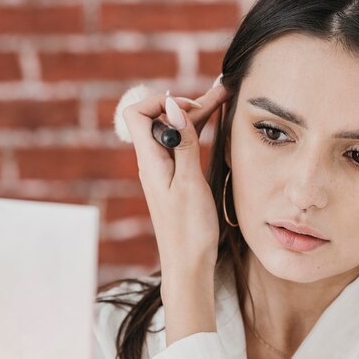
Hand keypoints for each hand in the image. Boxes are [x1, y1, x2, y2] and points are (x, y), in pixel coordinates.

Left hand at [122, 82, 230, 287]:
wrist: (188, 264)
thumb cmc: (189, 229)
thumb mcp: (189, 182)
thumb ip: (184, 143)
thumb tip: (173, 106)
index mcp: (149, 161)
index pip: (136, 114)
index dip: (160, 102)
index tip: (187, 108)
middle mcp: (153, 162)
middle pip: (160, 119)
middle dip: (187, 103)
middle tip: (219, 94)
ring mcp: (164, 170)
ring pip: (174, 133)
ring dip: (195, 116)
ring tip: (222, 100)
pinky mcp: (176, 179)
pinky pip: (182, 148)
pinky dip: (196, 134)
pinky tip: (213, 125)